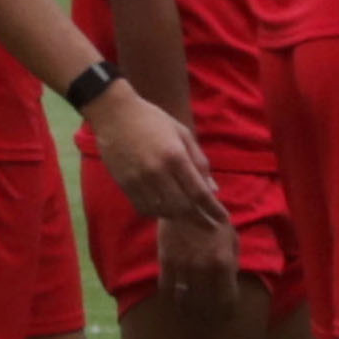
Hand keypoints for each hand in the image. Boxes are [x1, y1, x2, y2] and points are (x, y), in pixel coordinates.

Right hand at [85, 82, 226, 226]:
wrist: (114, 114)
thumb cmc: (153, 119)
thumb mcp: (183, 134)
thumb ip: (199, 161)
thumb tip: (213, 190)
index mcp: (175, 156)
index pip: (199, 192)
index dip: (213, 209)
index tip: (223, 219)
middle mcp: (157, 171)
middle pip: (183, 206)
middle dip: (198, 218)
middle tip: (209, 224)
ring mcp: (139, 179)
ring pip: (163, 210)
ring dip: (178, 215)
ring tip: (186, 214)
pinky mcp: (125, 183)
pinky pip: (144, 208)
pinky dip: (158, 212)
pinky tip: (165, 207)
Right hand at [157, 211, 240, 320]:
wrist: (185, 201)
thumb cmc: (212, 219)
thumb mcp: (232, 237)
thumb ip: (233, 261)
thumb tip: (231, 282)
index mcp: (224, 262)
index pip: (227, 300)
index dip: (227, 312)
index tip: (225, 317)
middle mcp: (204, 267)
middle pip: (206, 304)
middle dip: (208, 315)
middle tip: (207, 318)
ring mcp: (183, 265)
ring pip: (185, 299)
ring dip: (188, 309)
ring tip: (190, 313)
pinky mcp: (166, 260)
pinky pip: (166, 288)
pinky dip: (170, 297)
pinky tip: (173, 299)